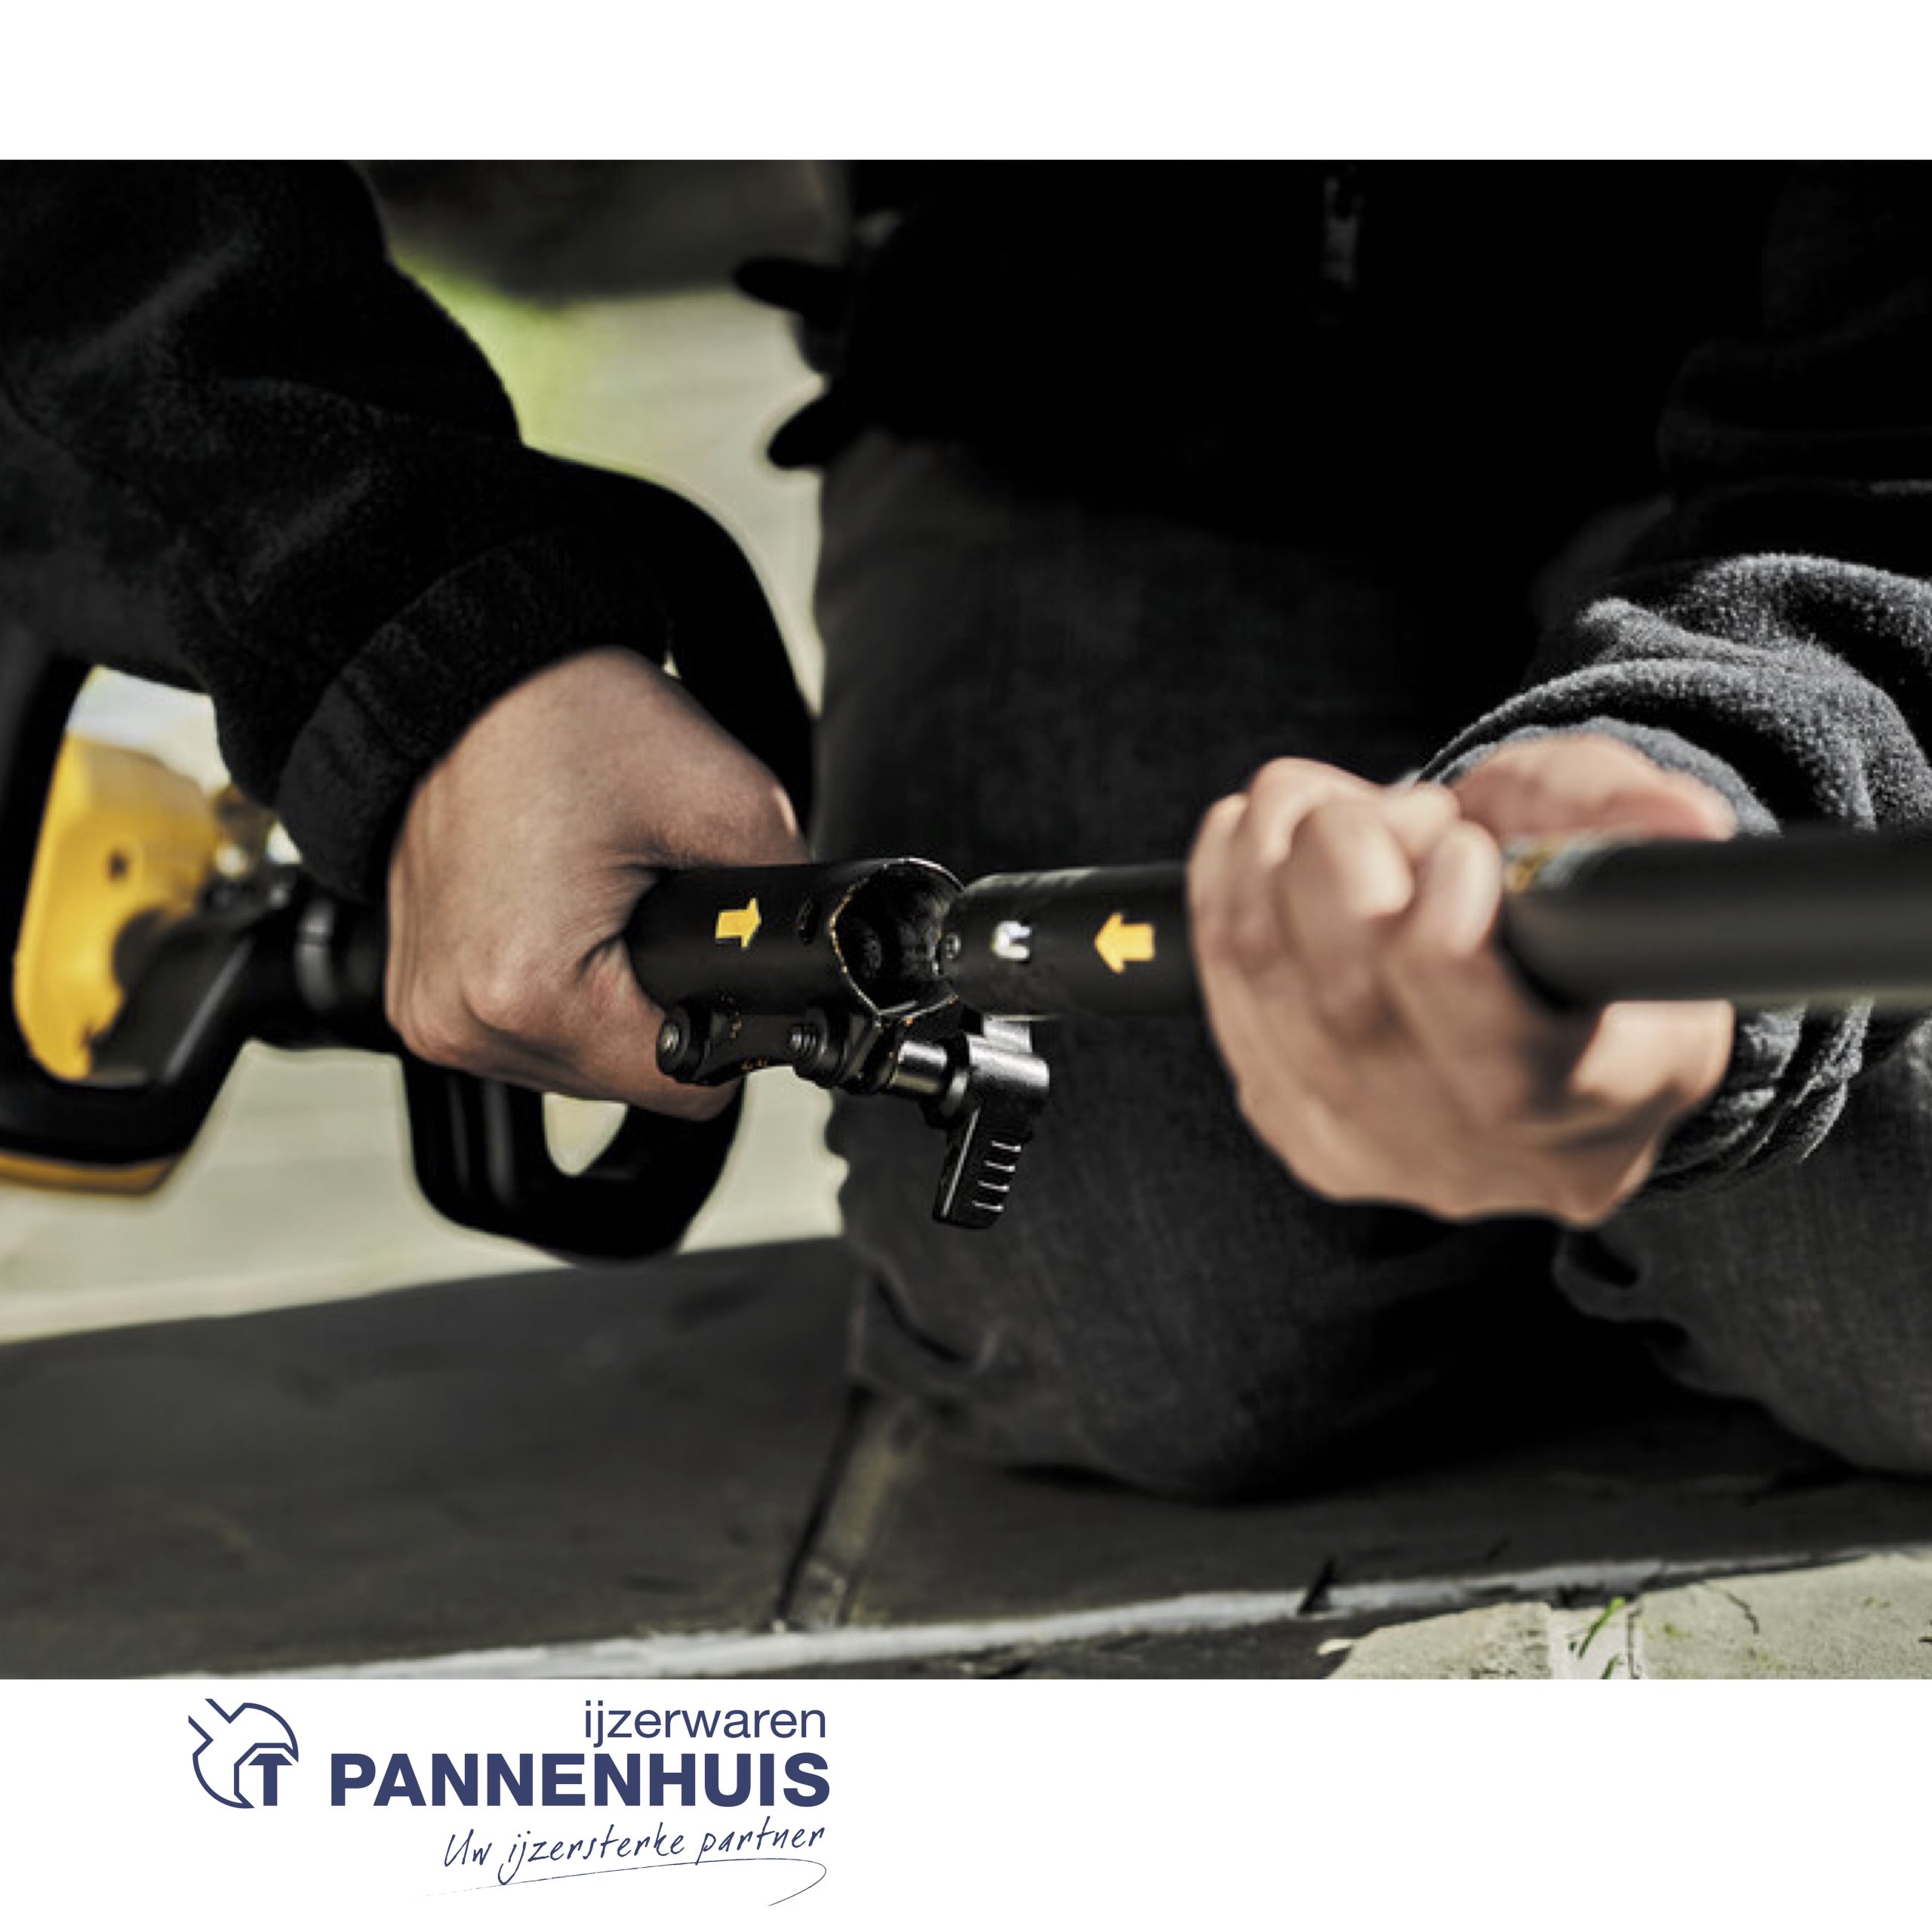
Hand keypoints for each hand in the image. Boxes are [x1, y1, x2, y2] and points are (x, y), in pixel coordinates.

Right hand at [385, 648, 805, 1114]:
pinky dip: (561, 986)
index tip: (723, 957)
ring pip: (580, 1062)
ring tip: (604, 899)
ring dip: (612, 998)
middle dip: (666, 1000)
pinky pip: (525, 1032)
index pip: (686, 1085)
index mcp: (528, 994)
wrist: (470, 673)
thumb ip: (794, 904)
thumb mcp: (730, 801)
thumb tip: (830, 965)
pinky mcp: (419, 997)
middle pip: (630, 1078)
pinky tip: (563, 914)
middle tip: (657, 904)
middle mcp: (465, 1022)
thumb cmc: (569, 719)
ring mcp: (432, 1016)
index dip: (730, 1022)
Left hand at [1188, 735, 1735, 1225]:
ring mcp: (1368, 1154)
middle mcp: (1479, 1159)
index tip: (1464, 849)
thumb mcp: (1629, 855)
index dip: (1449, 942)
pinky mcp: (1288, 1120)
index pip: (1500, 1067)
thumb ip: (1645, 823)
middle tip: (1413, 808)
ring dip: (1277, 854)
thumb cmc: (1579, 909)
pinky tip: (1272, 839)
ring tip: (1350, 809)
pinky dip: (1226, 881)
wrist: (1515, 982)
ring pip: (1265, 984)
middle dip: (1355, 861)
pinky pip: (1219, 983)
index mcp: (1603, 1104)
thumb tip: (1686, 826)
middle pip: (1354, 1014)